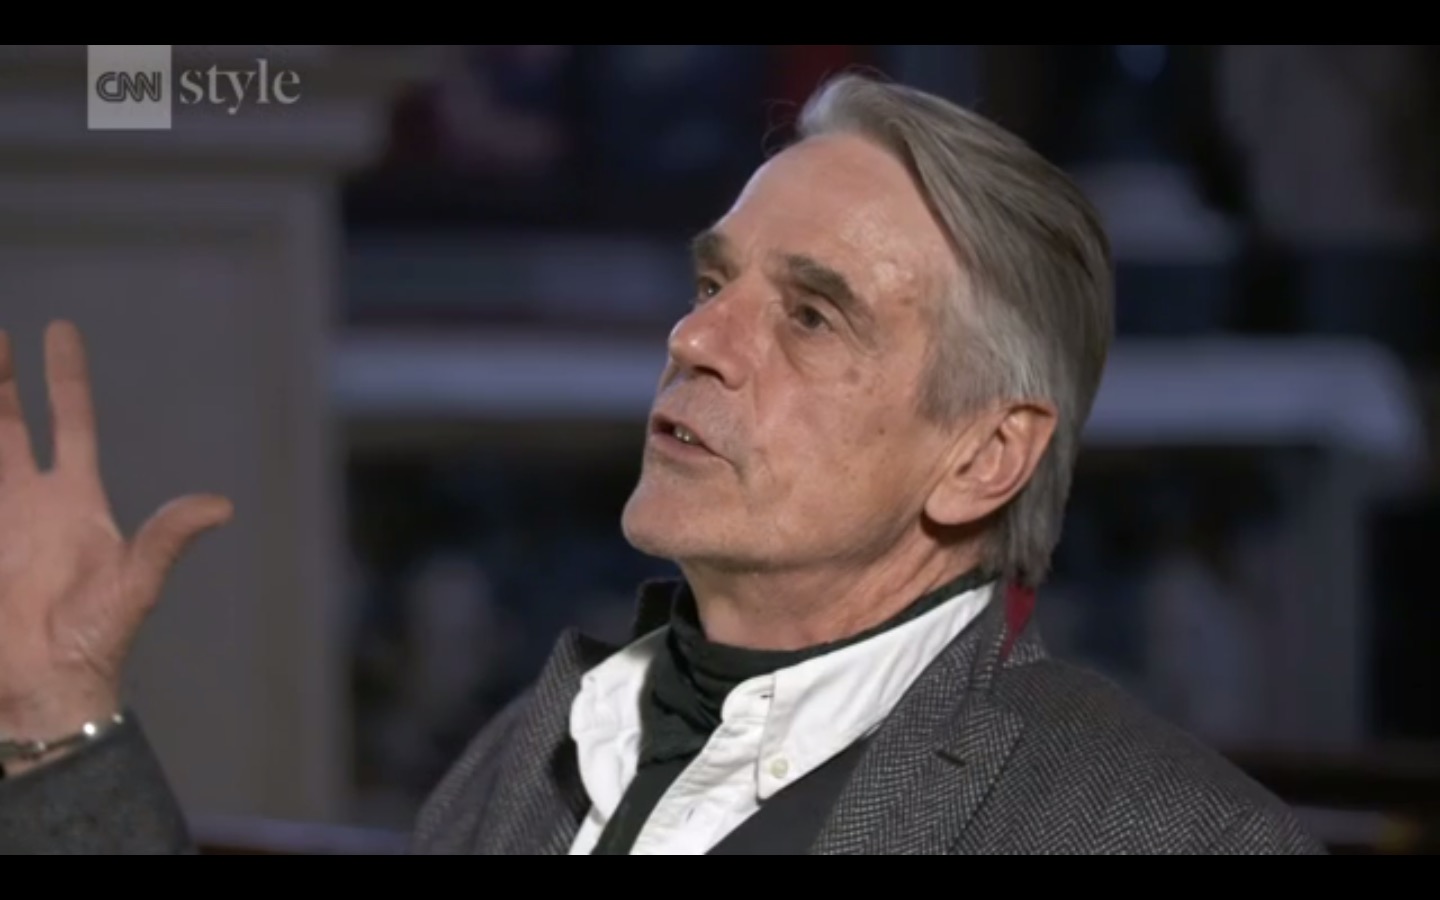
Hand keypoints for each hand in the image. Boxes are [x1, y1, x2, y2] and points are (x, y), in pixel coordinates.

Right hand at [0, 321, 231, 757]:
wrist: (46, 687)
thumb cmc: (96, 639)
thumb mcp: (137, 582)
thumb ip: (167, 537)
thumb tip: (220, 505)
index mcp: (75, 500)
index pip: (70, 422)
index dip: (65, 378)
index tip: (59, 330)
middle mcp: (30, 501)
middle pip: (7, 424)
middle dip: (0, 380)